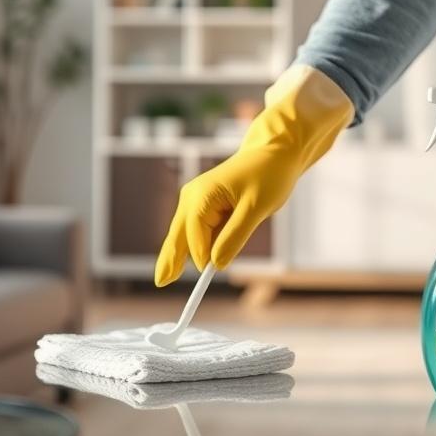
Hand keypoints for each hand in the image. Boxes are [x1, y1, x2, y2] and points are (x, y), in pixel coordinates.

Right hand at [154, 67, 351, 286]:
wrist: (274, 152)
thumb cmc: (268, 176)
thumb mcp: (255, 209)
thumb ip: (234, 237)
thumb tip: (216, 264)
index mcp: (202, 195)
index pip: (194, 234)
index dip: (201, 255)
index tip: (209, 273)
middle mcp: (193, 196)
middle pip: (178, 234)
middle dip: (170, 258)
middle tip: (161, 282)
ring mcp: (196, 198)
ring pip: (184, 233)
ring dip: (180, 253)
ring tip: (165, 276)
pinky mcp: (205, 203)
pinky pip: (196, 228)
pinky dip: (194, 244)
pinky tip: (183, 261)